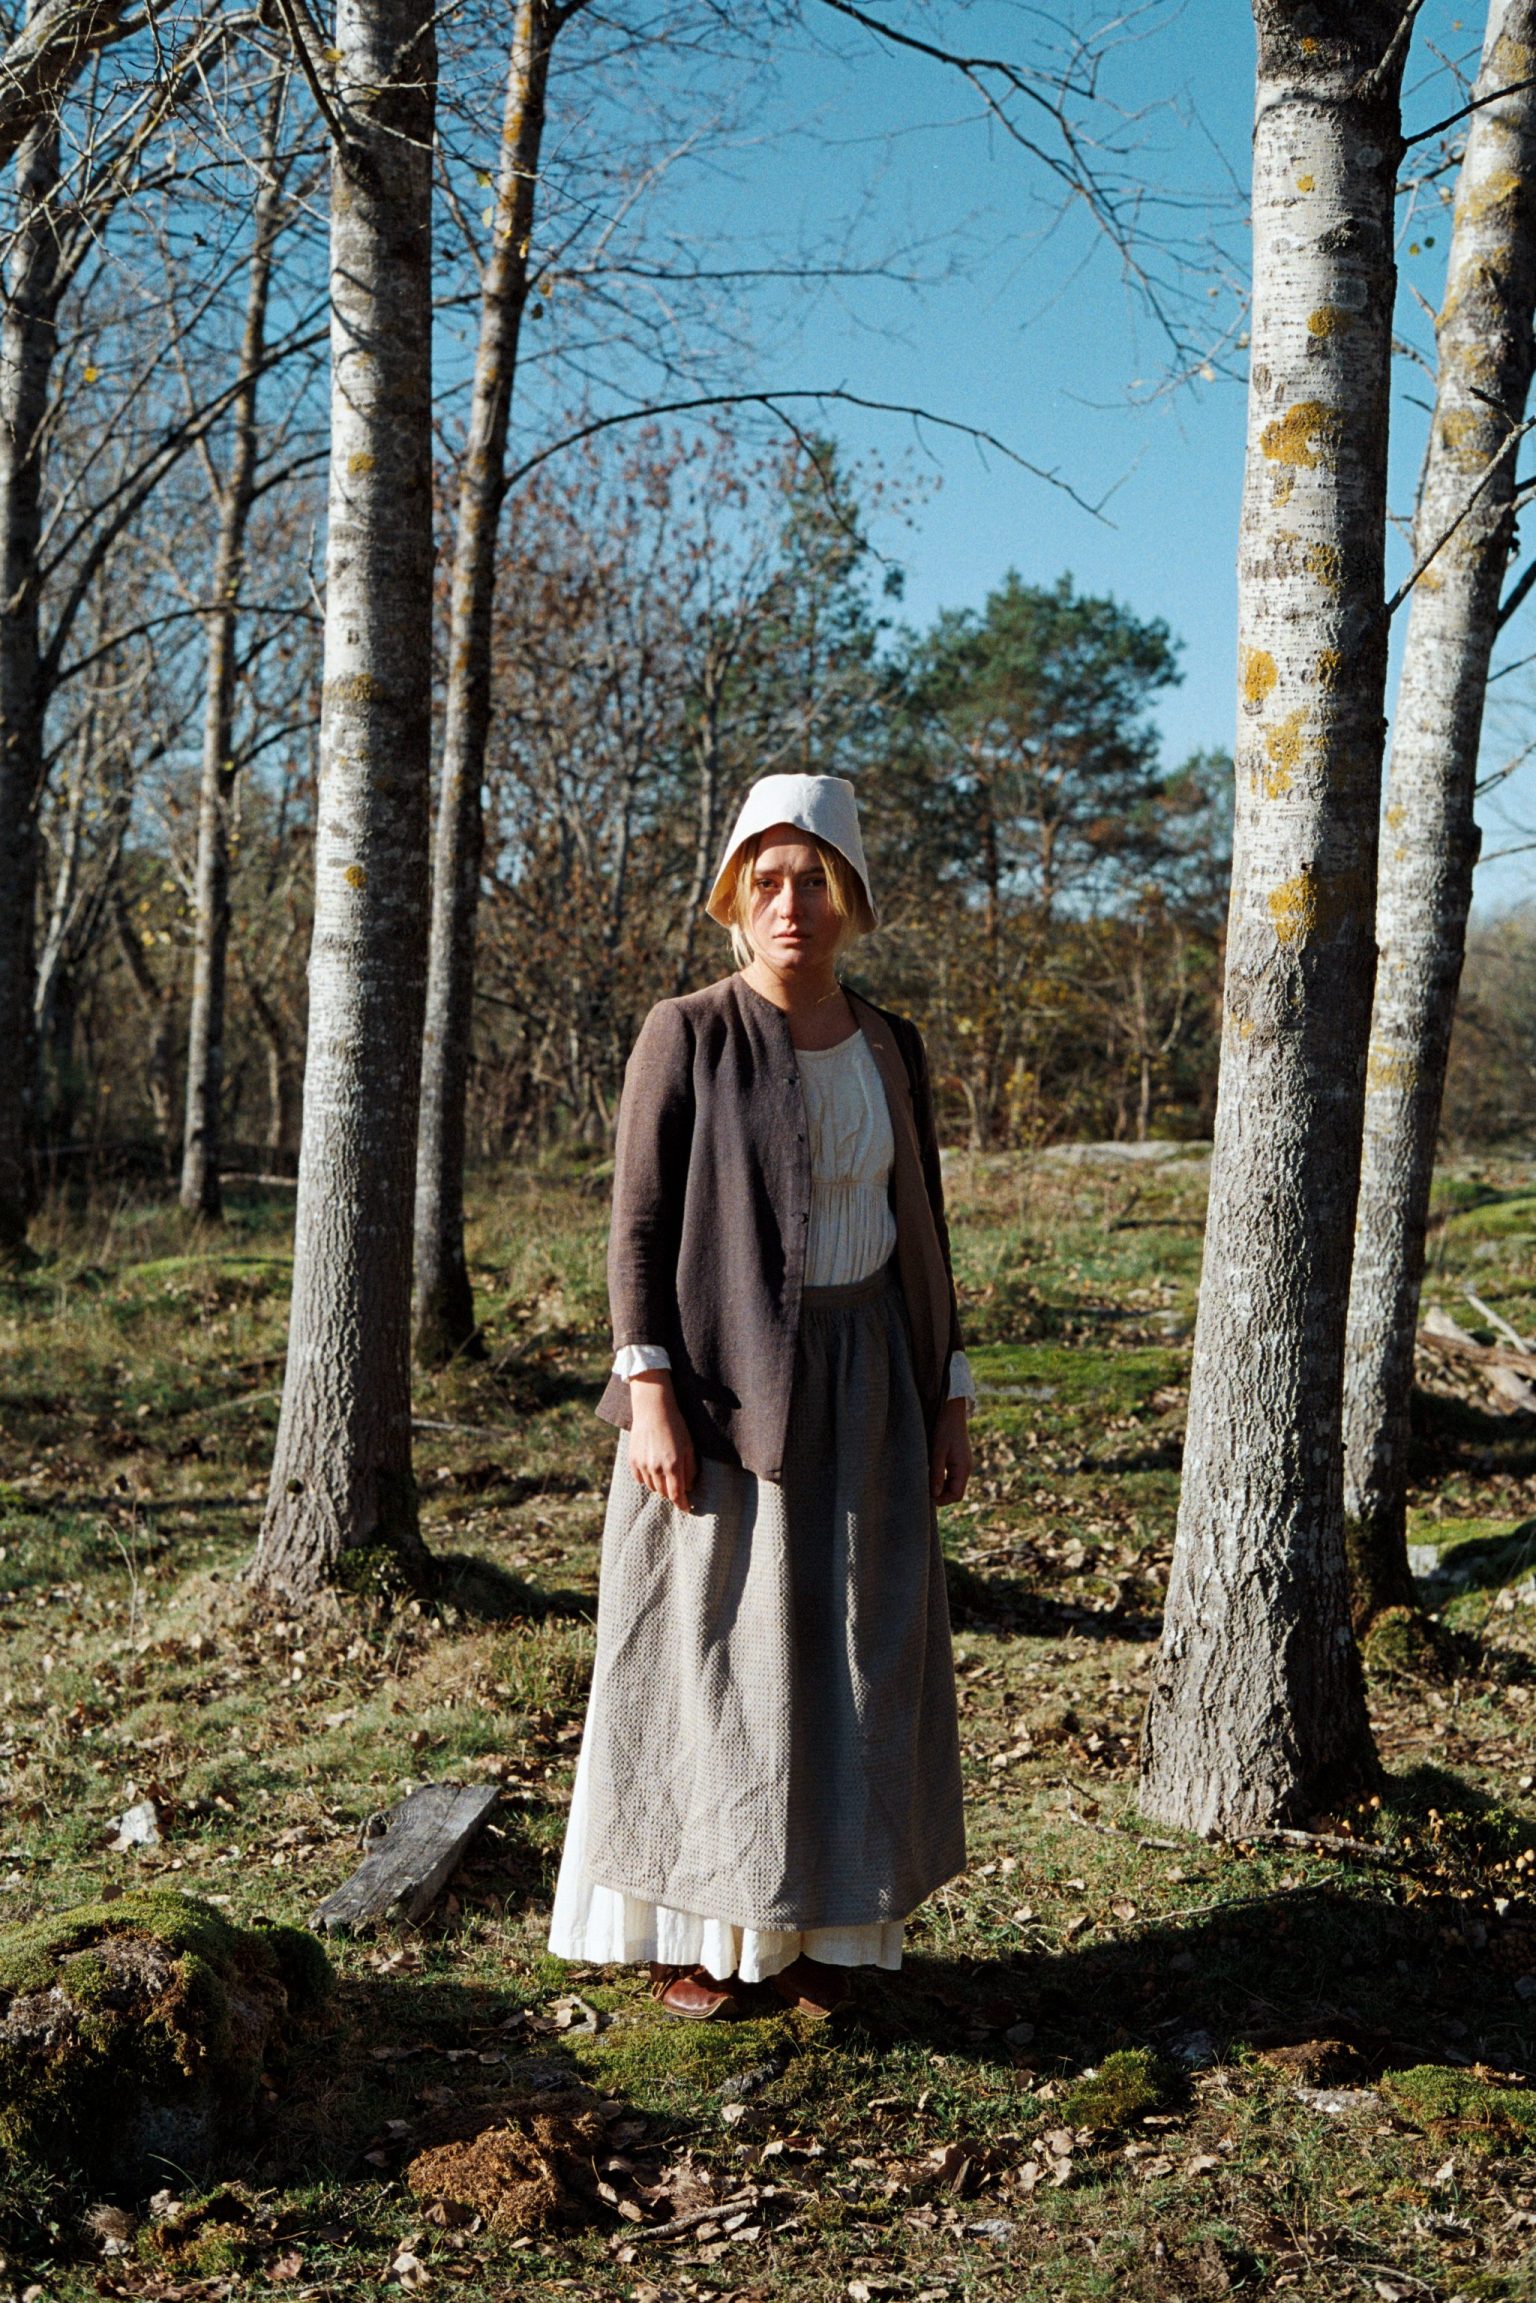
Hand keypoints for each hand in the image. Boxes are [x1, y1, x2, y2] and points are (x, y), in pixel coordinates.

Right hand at [627, 1370, 696, 1508]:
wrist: (652, 1409)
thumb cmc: (675, 1426)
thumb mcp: (689, 1446)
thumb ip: (690, 1469)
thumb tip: (689, 1487)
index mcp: (673, 1465)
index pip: (677, 1494)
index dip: (682, 1504)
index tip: (686, 1509)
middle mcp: (656, 1468)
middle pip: (664, 1493)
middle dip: (672, 1493)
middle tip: (677, 1487)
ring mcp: (642, 1465)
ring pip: (652, 1487)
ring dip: (660, 1486)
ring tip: (665, 1475)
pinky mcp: (632, 1460)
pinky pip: (640, 1479)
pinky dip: (647, 1479)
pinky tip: (652, 1470)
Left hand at [930, 1396, 971, 1505]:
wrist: (951, 1410)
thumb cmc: (944, 1429)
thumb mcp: (937, 1451)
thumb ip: (936, 1473)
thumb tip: (935, 1495)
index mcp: (963, 1468)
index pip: (956, 1495)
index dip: (942, 1500)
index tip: (926, 1497)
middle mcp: (965, 1468)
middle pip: (955, 1492)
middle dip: (941, 1495)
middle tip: (922, 1491)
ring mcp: (962, 1464)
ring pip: (953, 1484)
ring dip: (940, 1487)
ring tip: (924, 1482)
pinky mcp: (958, 1459)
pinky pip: (951, 1476)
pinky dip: (941, 1479)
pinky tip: (929, 1473)